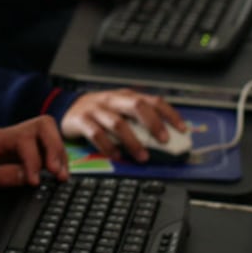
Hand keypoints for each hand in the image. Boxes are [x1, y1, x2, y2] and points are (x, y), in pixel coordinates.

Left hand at [0, 116, 67, 210]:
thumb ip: (0, 177)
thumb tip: (27, 176)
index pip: (24, 138)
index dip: (33, 159)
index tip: (34, 182)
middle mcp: (7, 137)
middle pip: (41, 126)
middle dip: (54, 147)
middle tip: (58, 173)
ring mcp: (15, 146)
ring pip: (47, 137)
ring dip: (57, 155)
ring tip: (61, 177)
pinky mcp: (21, 157)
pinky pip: (45, 152)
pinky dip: (54, 161)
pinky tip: (56, 177)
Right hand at [60, 89, 185, 161]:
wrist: (69, 108)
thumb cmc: (101, 112)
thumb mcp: (122, 111)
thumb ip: (140, 121)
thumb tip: (166, 140)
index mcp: (127, 96)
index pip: (153, 100)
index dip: (170, 114)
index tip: (182, 130)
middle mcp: (113, 100)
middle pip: (137, 106)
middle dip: (153, 123)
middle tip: (163, 141)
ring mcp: (97, 109)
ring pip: (118, 123)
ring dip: (133, 141)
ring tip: (142, 156)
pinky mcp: (82, 120)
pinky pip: (97, 134)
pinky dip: (109, 146)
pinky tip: (117, 156)